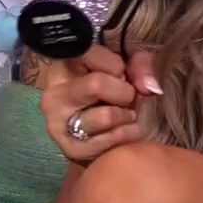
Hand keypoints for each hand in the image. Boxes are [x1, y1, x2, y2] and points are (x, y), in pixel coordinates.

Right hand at [38, 45, 158, 163]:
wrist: (103, 138)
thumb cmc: (114, 95)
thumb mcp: (128, 69)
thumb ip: (140, 65)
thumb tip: (148, 86)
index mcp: (64, 66)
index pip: (91, 54)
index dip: (116, 65)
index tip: (121, 74)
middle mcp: (54, 93)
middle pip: (96, 85)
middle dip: (123, 93)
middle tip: (126, 99)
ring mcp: (58, 123)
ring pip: (105, 116)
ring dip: (126, 116)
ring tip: (125, 116)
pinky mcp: (70, 148)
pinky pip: (109, 139)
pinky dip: (127, 135)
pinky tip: (125, 131)